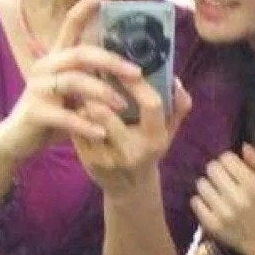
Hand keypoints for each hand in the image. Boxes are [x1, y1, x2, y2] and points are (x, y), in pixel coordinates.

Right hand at [0, 0, 142, 164]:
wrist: (20, 139)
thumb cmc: (57, 114)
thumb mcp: (79, 93)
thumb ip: (98, 79)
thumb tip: (136, 71)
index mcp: (58, 56)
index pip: (72, 22)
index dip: (89, 4)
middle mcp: (47, 65)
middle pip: (81, 53)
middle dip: (112, 61)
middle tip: (137, 73)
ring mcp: (39, 87)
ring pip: (75, 81)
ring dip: (103, 93)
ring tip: (123, 106)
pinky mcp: (35, 111)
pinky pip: (65, 115)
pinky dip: (86, 124)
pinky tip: (102, 132)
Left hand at [72, 77, 191, 197]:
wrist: (130, 188)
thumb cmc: (150, 150)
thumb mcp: (169, 132)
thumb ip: (178, 106)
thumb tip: (174, 79)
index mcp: (156, 139)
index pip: (151, 104)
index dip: (138, 83)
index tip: (126, 67)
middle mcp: (132, 151)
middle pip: (106, 111)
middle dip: (99, 91)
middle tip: (96, 76)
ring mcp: (108, 158)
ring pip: (87, 117)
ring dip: (85, 102)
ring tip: (88, 93)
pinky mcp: (88, 161)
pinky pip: (77, 128)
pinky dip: (77, 116)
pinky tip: (80, 111)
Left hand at [191, 144, 254, 254]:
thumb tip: (244, 146)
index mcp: (253, 185)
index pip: (226, 158)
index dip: (227, 160)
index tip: (231, 168)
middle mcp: (238, 199)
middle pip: (212, 168)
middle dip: (215, 171)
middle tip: (221, 179)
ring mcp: (224, 213)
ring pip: (201, 184)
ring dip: (207, 185)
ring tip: (215, 191)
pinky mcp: (212, 224)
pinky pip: (195, 202)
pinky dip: (200, 200)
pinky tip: (209, 203)